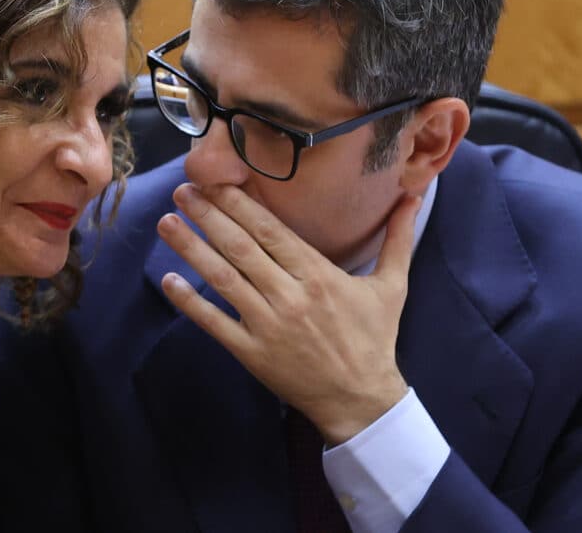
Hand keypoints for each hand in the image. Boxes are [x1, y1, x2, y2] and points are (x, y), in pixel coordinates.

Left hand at [157, 184, 422, 444]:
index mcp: (319, 276)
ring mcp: (269, 326)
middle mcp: (291, 296)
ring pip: (223, 280)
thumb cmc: (374, 338)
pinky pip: (215, 324)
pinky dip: (191, 303)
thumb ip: (397, 238)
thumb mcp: (392, 285)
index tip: (214, 181)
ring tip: (167, 223)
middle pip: (241, 248)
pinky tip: (168, 281)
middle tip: (182, 190)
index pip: (271, 231)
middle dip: (208, 216)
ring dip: (191, 249)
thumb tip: (414, 196)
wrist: (362, 399)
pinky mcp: (253, 353)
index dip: (239, 204)